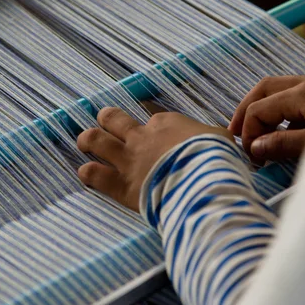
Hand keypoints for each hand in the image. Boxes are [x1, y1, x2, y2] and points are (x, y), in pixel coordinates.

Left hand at [77, 107, 232, 210]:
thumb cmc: (217, 159)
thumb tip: (218, 141)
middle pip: (114, 120)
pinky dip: (87, 173)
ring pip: (96, 141)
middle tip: (103, 120)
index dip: (151, 127)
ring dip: (87, 139)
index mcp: (166, 124)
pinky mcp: (121, 185)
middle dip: (106, 118)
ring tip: (83, 141)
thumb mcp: (221, 140)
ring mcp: (128, 160)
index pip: (152, 120)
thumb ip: (212, 138)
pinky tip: (85, 173)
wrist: (203, 182)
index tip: (156, 135)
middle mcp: (142, 137)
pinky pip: (95, 175)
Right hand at [228, 76, 304, 160]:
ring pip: (279, 90)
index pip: (258, 109)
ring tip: (255, 130)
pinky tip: (285, 131)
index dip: (249, 133)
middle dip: (245, 111)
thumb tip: (254, 146)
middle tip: (234, 132)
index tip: (255, 158)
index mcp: (301, 94)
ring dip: (262, 108)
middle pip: (264, 89)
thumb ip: (284, 144)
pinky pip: (296, 98)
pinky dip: (281, 112)